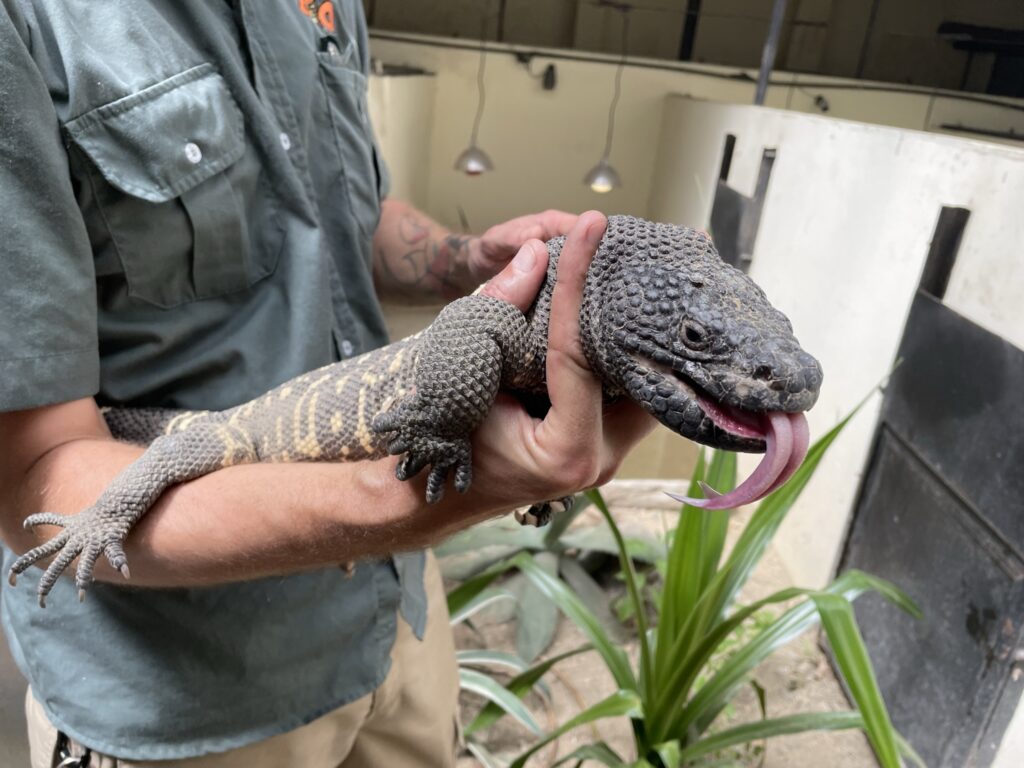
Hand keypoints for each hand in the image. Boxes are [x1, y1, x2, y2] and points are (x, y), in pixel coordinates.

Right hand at [395, 211, 656, 541]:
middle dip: (635, 314)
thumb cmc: (442, 438)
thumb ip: (499, 310)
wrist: (435, 495)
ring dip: (634, 334)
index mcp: (567, 452)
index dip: (578, 285)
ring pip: (644, 384)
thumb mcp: (464, 370)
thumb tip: (538, 250)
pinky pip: (627, 392)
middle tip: (636, 250)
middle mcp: (601, 460)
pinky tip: (619, 311)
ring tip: (633, 272)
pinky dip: (621, 352)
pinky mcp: (604, 443)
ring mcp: (608, 455)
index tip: (590, 228)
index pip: (581, 355)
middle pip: (640, 374)